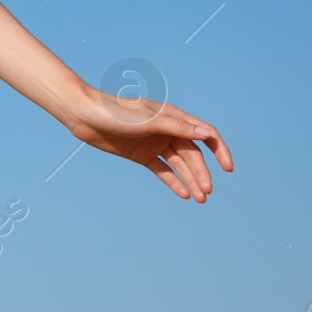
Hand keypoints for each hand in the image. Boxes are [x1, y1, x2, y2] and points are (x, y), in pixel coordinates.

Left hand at [61, 86, 234, 202]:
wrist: (84, 115)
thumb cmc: (116, 112)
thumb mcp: (148, 120)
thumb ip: (177, 128)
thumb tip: (207, 135)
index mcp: (173, 117)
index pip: (205, 134)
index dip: (220, 150)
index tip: (228, 168)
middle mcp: (167, 130)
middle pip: (193, 154)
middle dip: (202, 173)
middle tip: (207, 192)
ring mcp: (154, 143)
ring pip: (179, 164)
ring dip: (190, 180)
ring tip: (200, 199)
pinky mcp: (141, 154)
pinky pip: (162, 170)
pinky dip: (173, 181)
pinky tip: (183, 194)